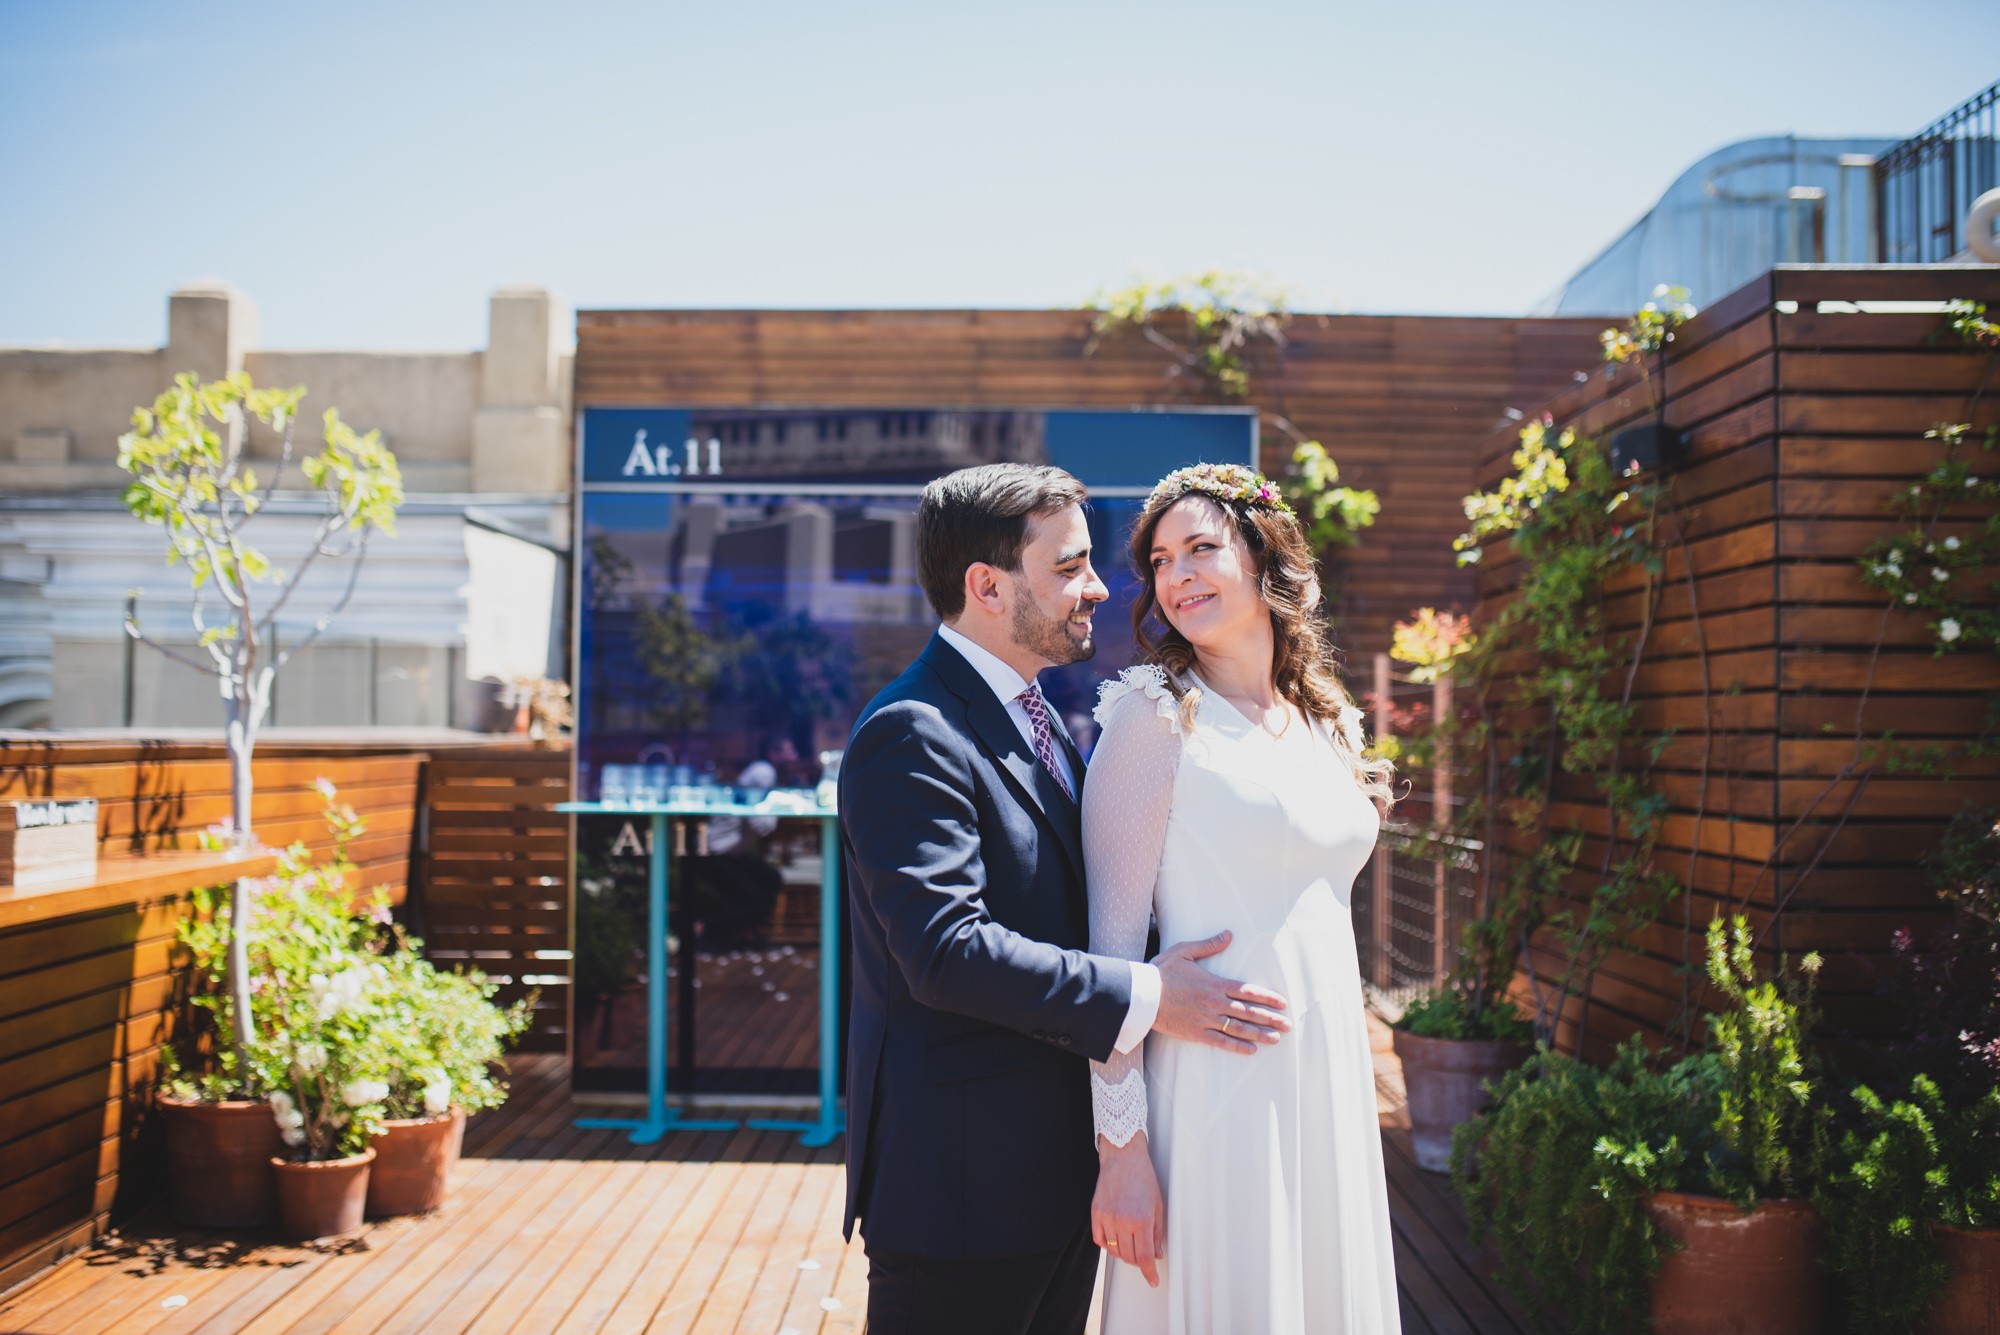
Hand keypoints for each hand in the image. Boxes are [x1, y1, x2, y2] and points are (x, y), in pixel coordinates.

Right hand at [1092, 1135, 1163, 1285]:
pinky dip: (1108, 1245)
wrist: (1123, 1158)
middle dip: (1138, 1261)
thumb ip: (1156, 1233)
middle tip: (1143, 1256)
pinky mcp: (1096, 1214)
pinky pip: (1100, 1240)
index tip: (1152, 1280)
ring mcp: (1107, 1218)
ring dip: (1124, 1253)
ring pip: (1114, 1251)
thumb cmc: (1143, 1179)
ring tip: (1130, 1245)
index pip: (1145, 1257)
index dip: (1149, 1273)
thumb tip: (1155, 1254)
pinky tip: (1115, 1239)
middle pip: (1129, 1257)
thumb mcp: (1157, 1205)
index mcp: (1142, 1219)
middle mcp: (1123, 1221)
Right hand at [1150, 930, 1290, 1053]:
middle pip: (1248, 1012)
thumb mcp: (1184, 951)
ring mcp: (1206, 1020)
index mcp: (1214, 984)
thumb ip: (1209, 945)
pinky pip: (1221, 1042)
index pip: (1247, 991)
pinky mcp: (1196, 1033)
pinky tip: (1251, 1050)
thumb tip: (1229, 935)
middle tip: (1287, 1025)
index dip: (1267, 998)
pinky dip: (1237, 1046)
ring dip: (1259, 1034)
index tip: (1282, 1003)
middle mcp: (1214, 1003)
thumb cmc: (1162, 972)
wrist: (1142, 995)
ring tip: (1275, 1038)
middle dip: (1270, 1019)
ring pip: (1238, 1029)